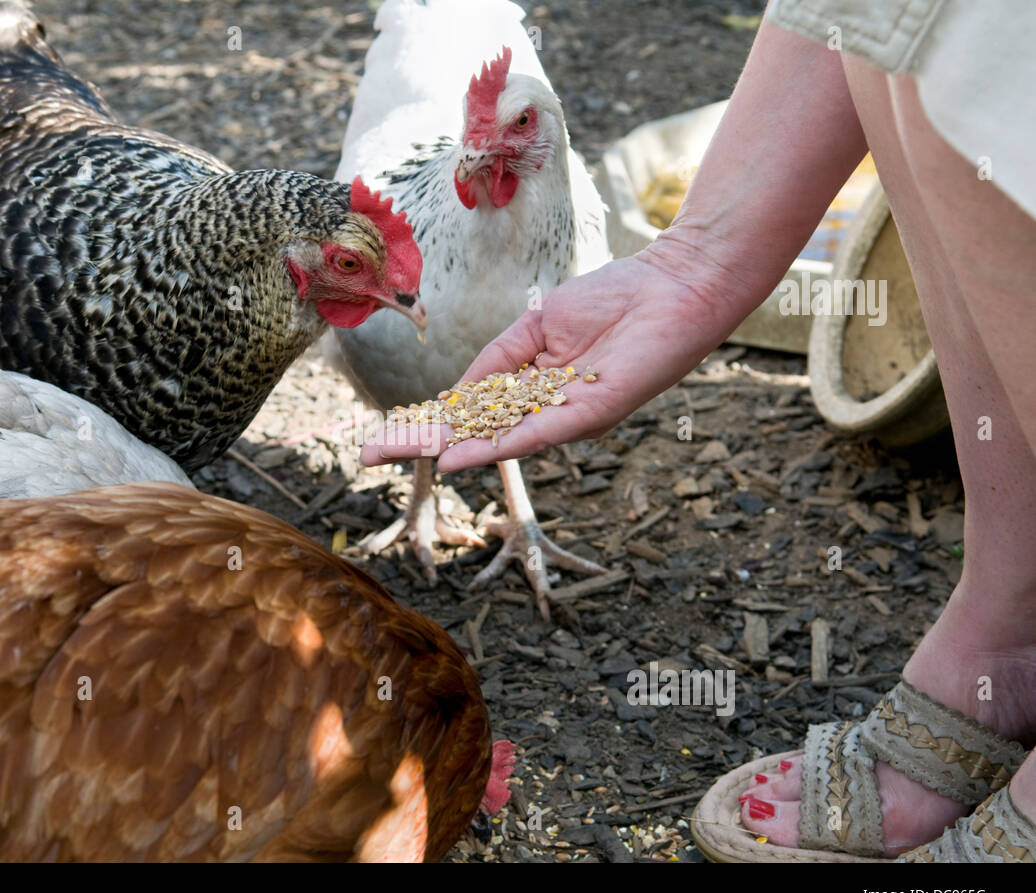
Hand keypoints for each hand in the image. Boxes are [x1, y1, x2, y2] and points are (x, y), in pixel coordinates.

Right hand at [360, 245, 737, 471]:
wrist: (672, 286)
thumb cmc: (612, 298)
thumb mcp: (536, 329)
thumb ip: (495, 363)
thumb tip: (455, 396)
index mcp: (529, 390)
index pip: (467, 413)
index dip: (424, 424)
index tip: (380, 436)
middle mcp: (543, 412)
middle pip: (473, 434)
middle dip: (421, 444)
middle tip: (369, 455)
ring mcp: (565, 416)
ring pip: (499, 441)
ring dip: (450, 452)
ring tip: (404, 458)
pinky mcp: (590, 413)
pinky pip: (538, 433)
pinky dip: (499, 446)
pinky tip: (463, 455)